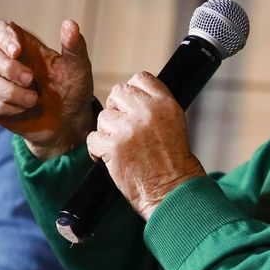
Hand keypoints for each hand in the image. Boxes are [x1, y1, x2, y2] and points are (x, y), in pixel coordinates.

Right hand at [0, 19, 95, 159]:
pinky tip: (23, 109)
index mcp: (25, 47)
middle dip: (8, 67)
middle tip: (31, 79)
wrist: (68, 124)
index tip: (17, 51)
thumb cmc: (72, 91)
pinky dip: (6, 107)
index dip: (3, 36)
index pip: (0, 29)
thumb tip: (70, 23)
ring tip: (33, 100)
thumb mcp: (78, 68)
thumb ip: (74, 46)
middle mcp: (7, 62)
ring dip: (10, 91)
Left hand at [85, 72, 204, 217]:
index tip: (131, 106)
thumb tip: (130, 96)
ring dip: (108, 132)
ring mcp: (129, 129)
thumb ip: (154, 105)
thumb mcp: (175, 123)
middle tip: (123, 128)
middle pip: (117, 92)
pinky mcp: (114, 147)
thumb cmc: (174, 162)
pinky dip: (98, 149)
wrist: (173, 191)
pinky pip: (93, 138)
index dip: (132, 92)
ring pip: (103, 117)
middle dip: (117, 109)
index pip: (140, 78)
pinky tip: (110, 157)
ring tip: (123, 147)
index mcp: (165, 103)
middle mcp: (147, 111)